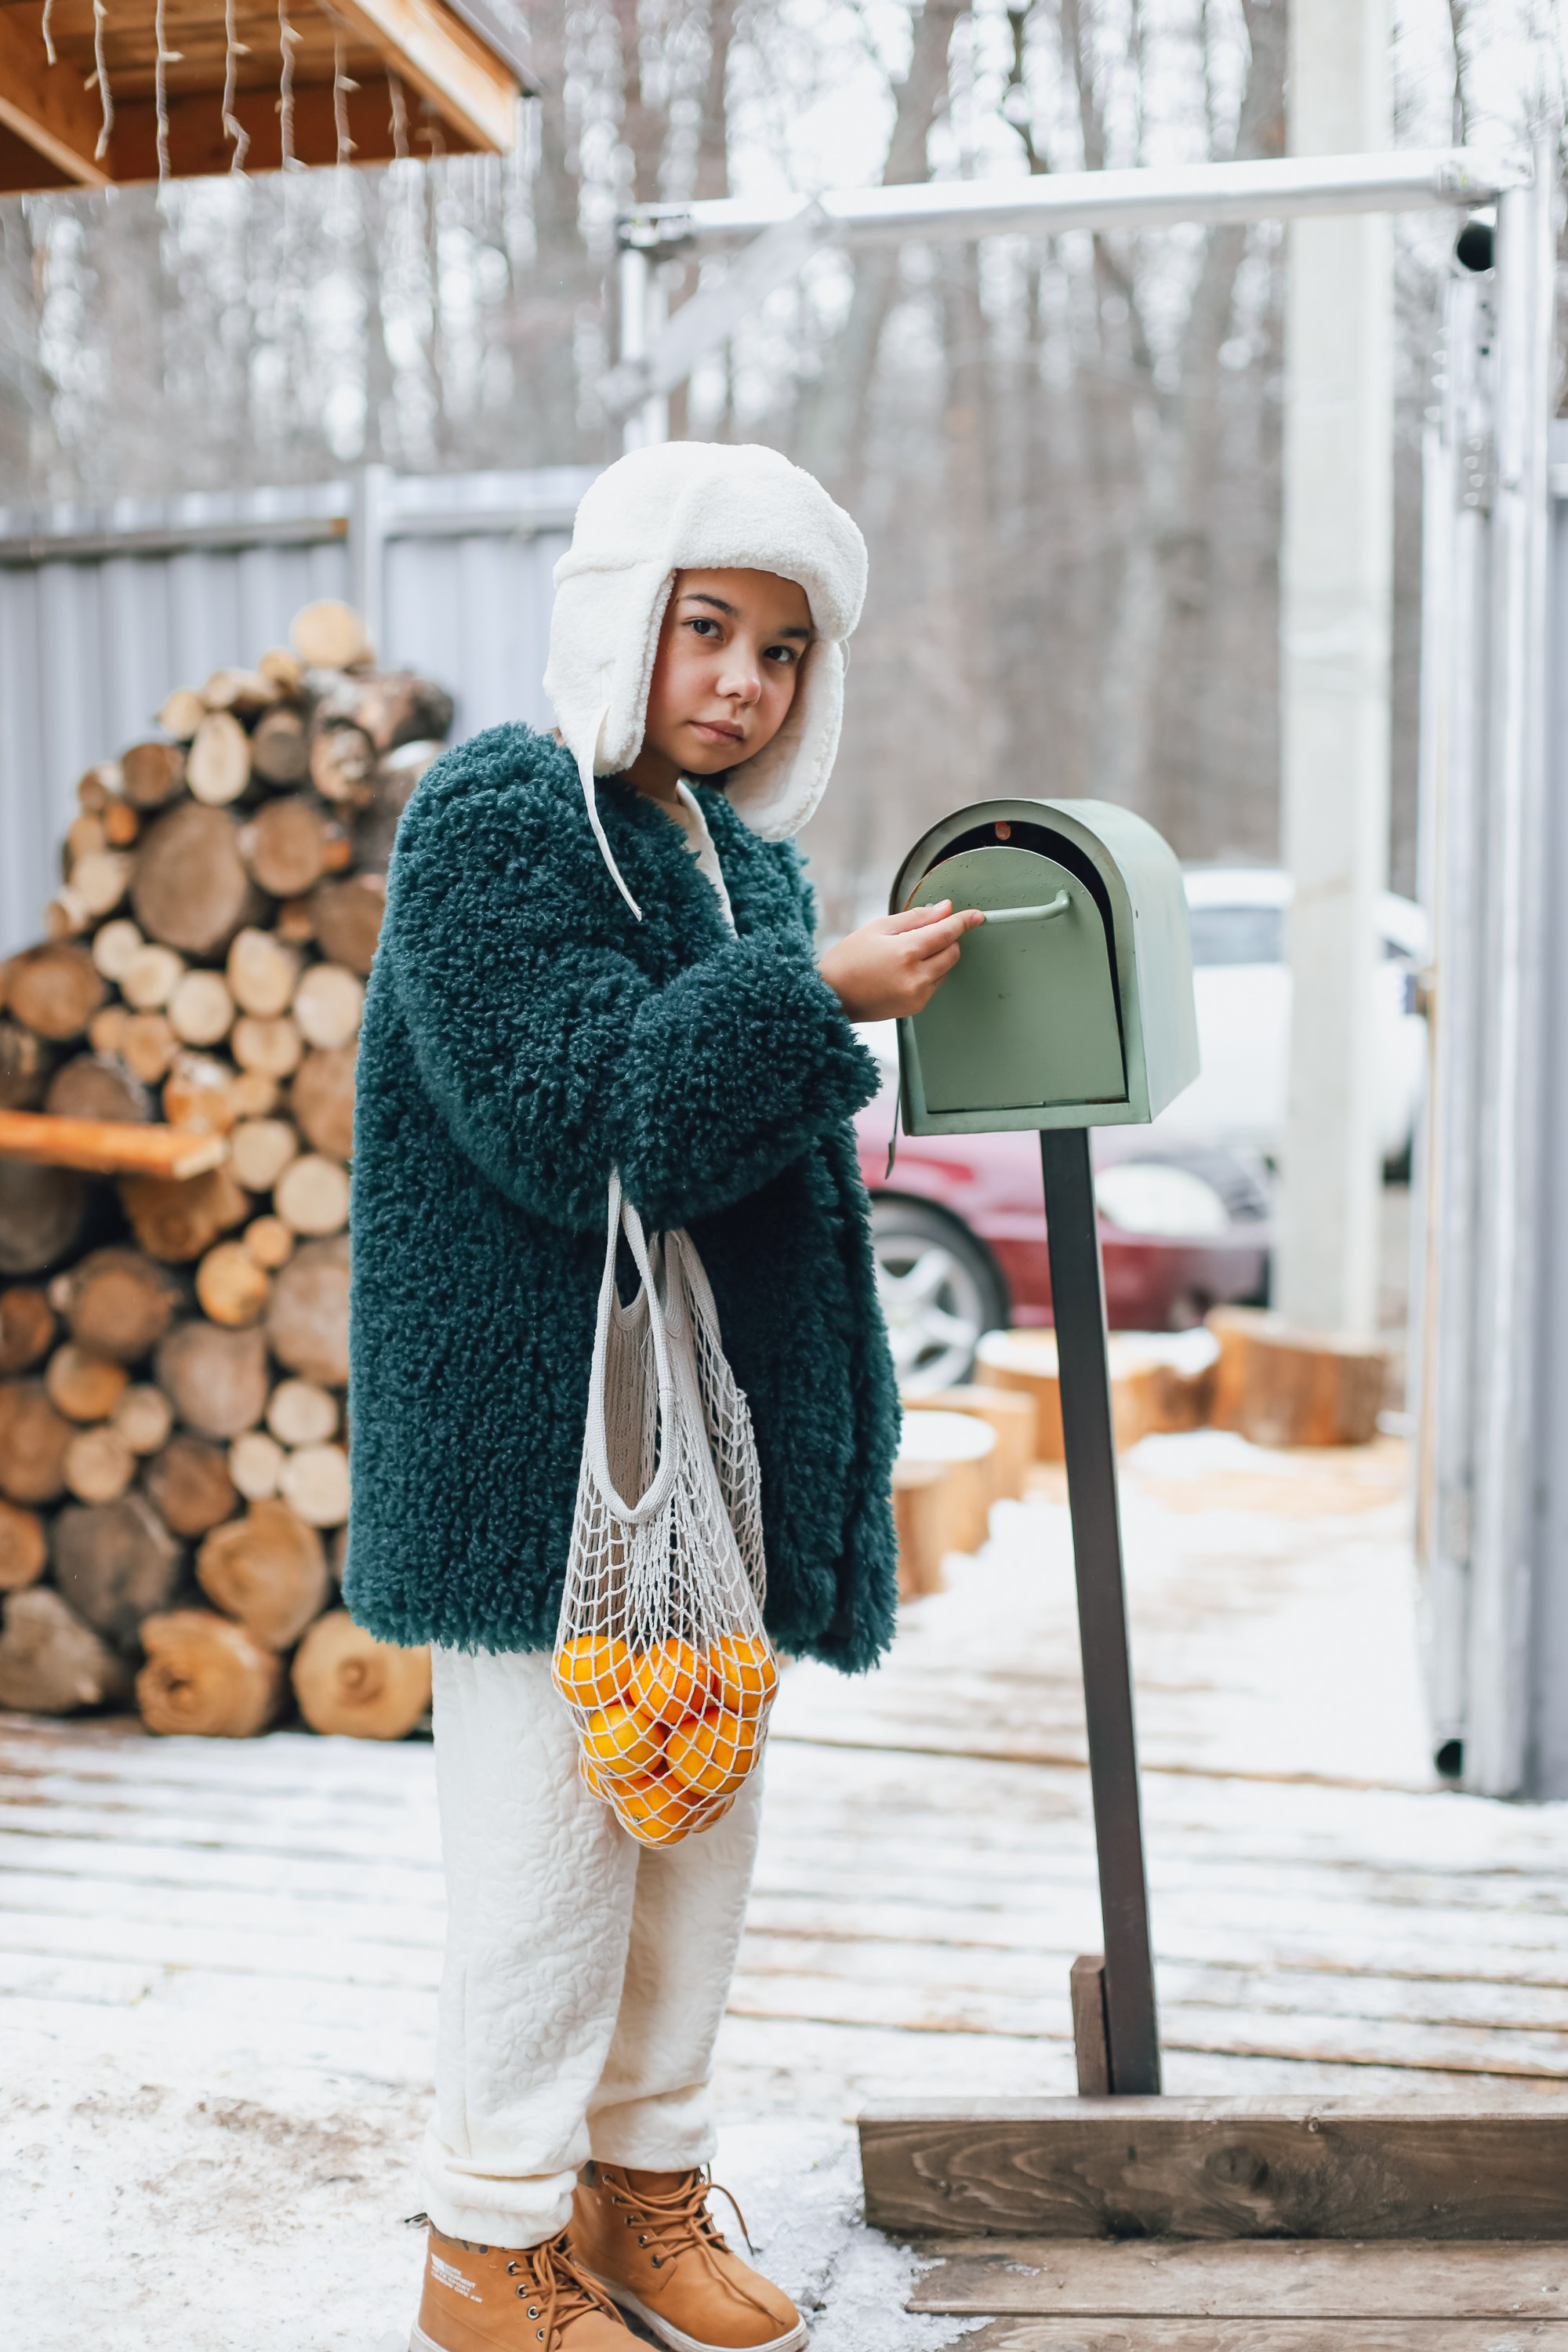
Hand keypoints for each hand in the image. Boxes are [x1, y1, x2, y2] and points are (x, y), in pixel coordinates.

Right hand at [817, 901, 984, 1022]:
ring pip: (946, 968)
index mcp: (906, 952)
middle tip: (923, 934)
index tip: (977, 916)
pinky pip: (935, 983)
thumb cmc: (848, 960)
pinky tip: (903, 971)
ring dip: (936, 957)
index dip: (964, 921)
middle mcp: (916, 976)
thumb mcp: (878, 928)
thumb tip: (944, 909)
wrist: (831, 996)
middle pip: (952, 951)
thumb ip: (916, 917)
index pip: (947, 932)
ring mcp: (917, 994)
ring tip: (905, 956)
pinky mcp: (916, 1007)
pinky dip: (928, 973)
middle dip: (946, 939)